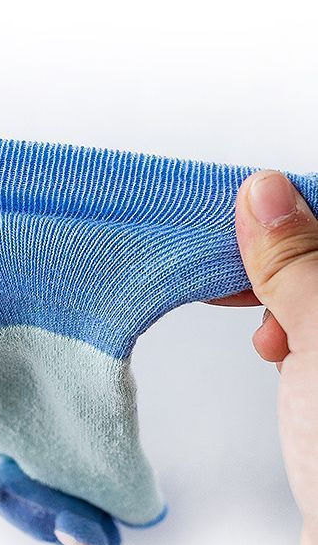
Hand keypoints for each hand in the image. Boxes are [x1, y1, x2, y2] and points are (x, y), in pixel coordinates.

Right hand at [234, 170, 317, 544]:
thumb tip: (266, 192)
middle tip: (233, 261)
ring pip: (314, 290)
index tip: (247, 210)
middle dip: (281, 255)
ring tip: (262, 324)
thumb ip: (298, 260)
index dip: (296, 207)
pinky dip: (285, 330)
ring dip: (278, 295)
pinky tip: (272, 353)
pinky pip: (311, 328)